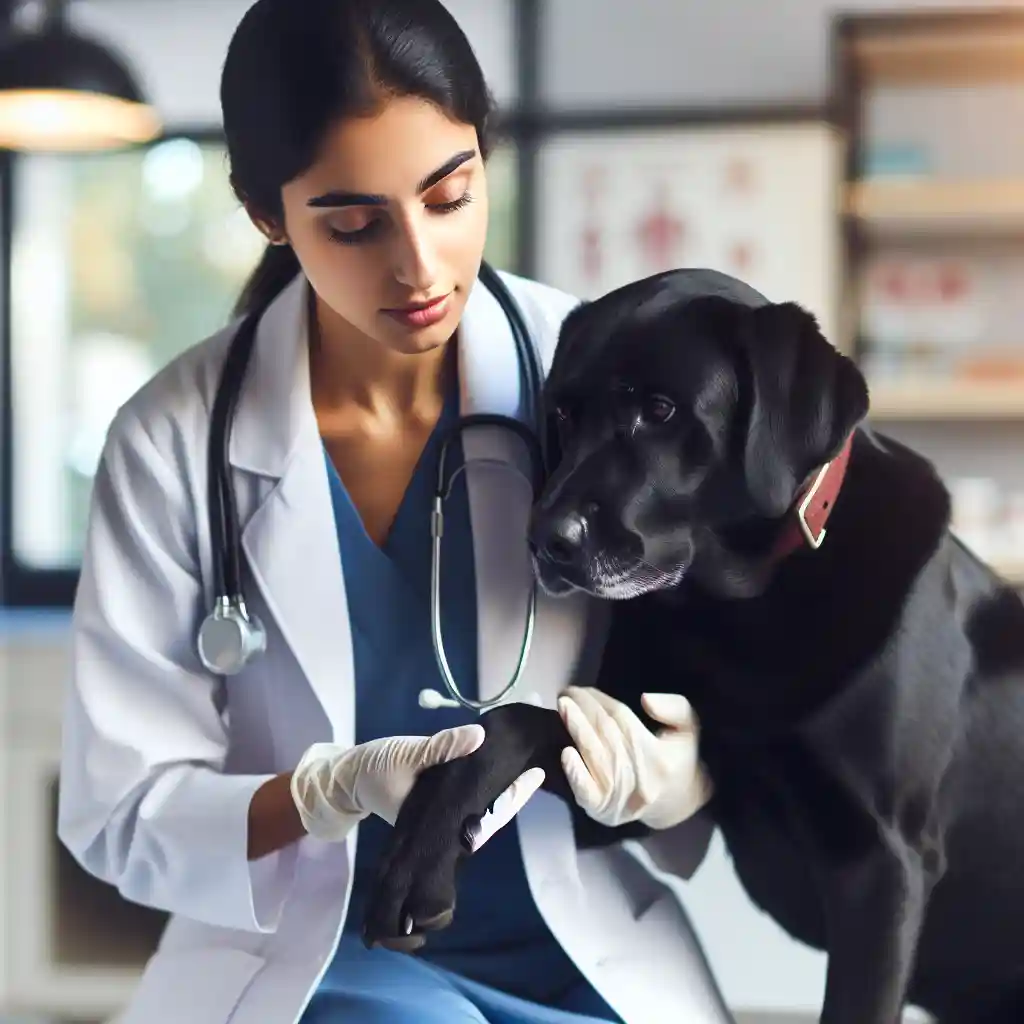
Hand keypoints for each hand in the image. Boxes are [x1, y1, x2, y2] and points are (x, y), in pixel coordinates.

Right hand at [290, 724, 544, 844]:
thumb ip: (441, 746)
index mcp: (444, 820)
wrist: (349, 777)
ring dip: (505, 782)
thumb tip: (478, 735)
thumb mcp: (407, 754)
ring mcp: (447, 808)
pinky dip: (488, 774)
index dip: (515, 796)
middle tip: (542, 762)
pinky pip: (472, 788)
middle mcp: (450, 819)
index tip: (537, 775)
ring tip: (528, 758)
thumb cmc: (375, 771)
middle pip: (493, 809)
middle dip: (518, 789)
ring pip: (484, 799)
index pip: (490, 814)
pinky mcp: (442, 794)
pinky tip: (502, 759)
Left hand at [557, 686, 711, 829]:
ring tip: (563, 708)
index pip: (623, 720)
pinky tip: (565, 754)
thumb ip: (675, 708)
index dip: (601, 701)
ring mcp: (620, 797)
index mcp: (659, 756)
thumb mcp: (689, 729)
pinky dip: (575, 773)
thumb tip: (646, 699)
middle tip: (566, 692)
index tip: (584, 688)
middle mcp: (639, 777)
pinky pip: (586, 792)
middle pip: (605, 735)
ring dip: (575, 729)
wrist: (674, 804)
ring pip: (593, 756)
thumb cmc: (677, 759)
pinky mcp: (603, 811)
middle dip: (583, 710)